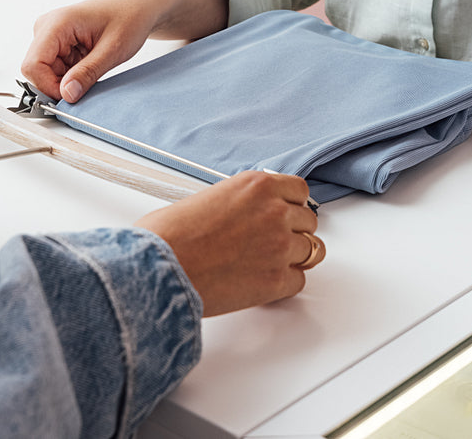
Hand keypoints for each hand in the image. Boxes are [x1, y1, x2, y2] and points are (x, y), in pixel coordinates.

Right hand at [21, 0, 156, 102]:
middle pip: (37, 71)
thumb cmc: (129, 17)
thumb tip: (66, 95)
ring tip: (93, 67)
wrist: (139, 7)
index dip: (48, 86)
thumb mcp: (112, 50)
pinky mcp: (57, 43)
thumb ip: (87, 73)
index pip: (33, 65)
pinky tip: (89, 65)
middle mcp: (47, 27)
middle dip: (59, 84)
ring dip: (67, 80)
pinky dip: (71, 75)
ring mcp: (51, 35)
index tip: (71, 96)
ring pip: (46, 73)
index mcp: (57, 23)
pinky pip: (55, 69)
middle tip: (87, 83)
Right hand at [135, 171, 323, 316]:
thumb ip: (236, 203)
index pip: (299, 191)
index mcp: (257, 186)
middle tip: (272, 242)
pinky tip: (264, 283)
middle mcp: (275, 211)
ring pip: (312, 250)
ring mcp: (281, 246)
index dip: (291, 205)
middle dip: (293, 231)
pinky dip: (285, 284)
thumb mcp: (206, 198)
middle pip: (308, 221)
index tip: (285, 213)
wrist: (159, 268)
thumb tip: (239, 215)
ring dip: (294, 257)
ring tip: (270, 264)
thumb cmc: (168, 235)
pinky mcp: (277, 280)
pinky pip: (299, 281)